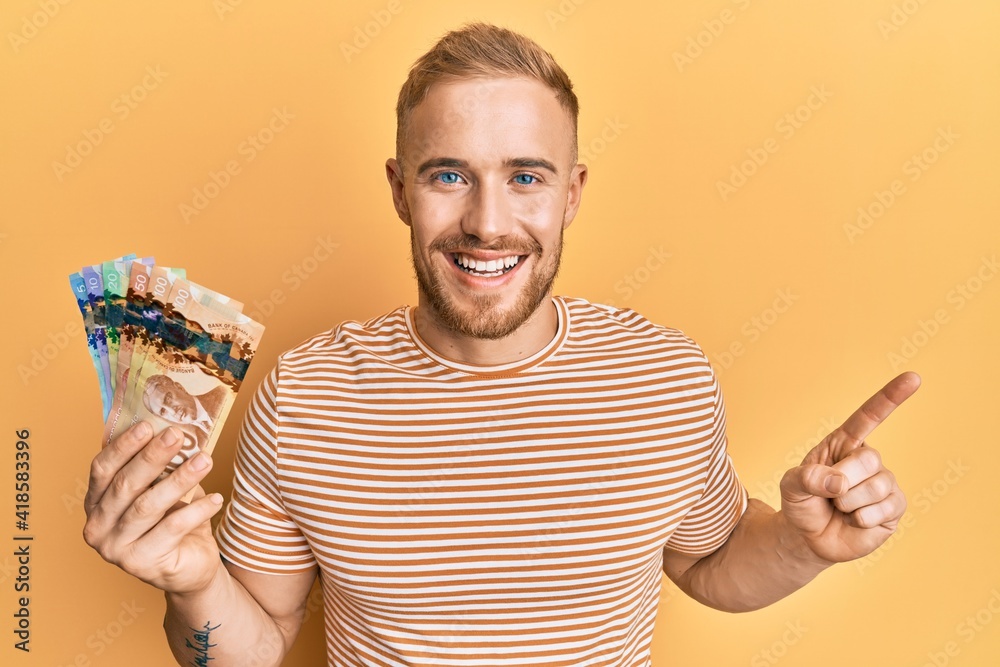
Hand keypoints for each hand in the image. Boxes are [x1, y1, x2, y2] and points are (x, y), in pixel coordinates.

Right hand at [83, 421, 224, 594]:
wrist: (189, 569)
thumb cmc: (172, 521)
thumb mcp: (161, 490)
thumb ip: (156, 467)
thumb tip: (172, 429)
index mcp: (95, 504)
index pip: (102, 470)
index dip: (123, 447)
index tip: (147, 425)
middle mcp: (98, 528)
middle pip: (125, 485)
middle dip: (152, 457)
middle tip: (177, 435)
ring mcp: (117, 550)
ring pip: (148, 506)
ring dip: (180, 479)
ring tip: (206, 460)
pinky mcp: (142, 564)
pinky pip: (172, 529)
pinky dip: (197, 510)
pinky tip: (216, 499)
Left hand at [779, 372, 920, 563]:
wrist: (808, 538)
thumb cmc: (801, 503)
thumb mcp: (791, 486)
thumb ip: (806, 478)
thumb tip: (840, 483)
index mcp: (843, 444)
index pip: (869, 416)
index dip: (890, 397)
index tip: (913, 378)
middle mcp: (867, 459)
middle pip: (868, 459)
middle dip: (842, 481)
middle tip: (829, 495)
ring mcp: (883, 482)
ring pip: (876, 487)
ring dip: (848, 504)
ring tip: (840, 508)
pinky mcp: (894, 507)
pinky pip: (884, 509)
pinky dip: (861, 519)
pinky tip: (854, 521)